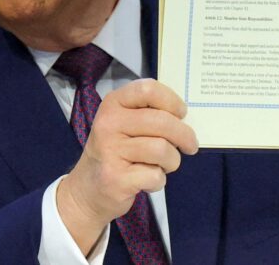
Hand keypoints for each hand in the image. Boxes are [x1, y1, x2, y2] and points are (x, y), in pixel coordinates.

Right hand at [56, 79, 197, 252]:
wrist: (88, 189)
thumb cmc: (116, 151)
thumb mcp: (125, 123)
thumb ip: (150, 114)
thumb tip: (184, 118)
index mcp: (113, 103)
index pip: (149, 89)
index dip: (172, 101)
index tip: (181, 114)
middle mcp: (108, 123)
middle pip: (162, 121)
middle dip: (184, 136)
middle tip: (190, 145)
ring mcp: (110, 150)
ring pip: (162, 149)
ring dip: (172, 161)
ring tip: (164, 165)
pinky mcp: (115, 178)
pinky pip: (155, 175)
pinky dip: (159, 180)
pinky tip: (148, 180)